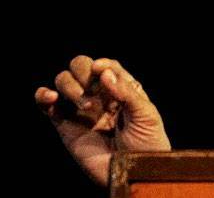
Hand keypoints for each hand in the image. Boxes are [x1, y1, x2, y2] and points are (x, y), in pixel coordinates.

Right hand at [35, 56, 170, 186]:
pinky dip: (43, 96)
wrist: (134, 171)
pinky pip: (47, 106)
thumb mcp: (146, 113)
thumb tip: (103, 72)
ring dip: (70, 86)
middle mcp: (100, 95)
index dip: (102, 64)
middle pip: (80, 66)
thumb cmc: (147, 142)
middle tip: (92, 92)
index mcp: (121, 88)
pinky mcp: (66, 125)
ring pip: (63, 80)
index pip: (106, 66)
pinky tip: (50, 97)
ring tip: (86, 106)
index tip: (99, 70)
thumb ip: (126, 92)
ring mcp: (81, 109)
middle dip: (83, 72)